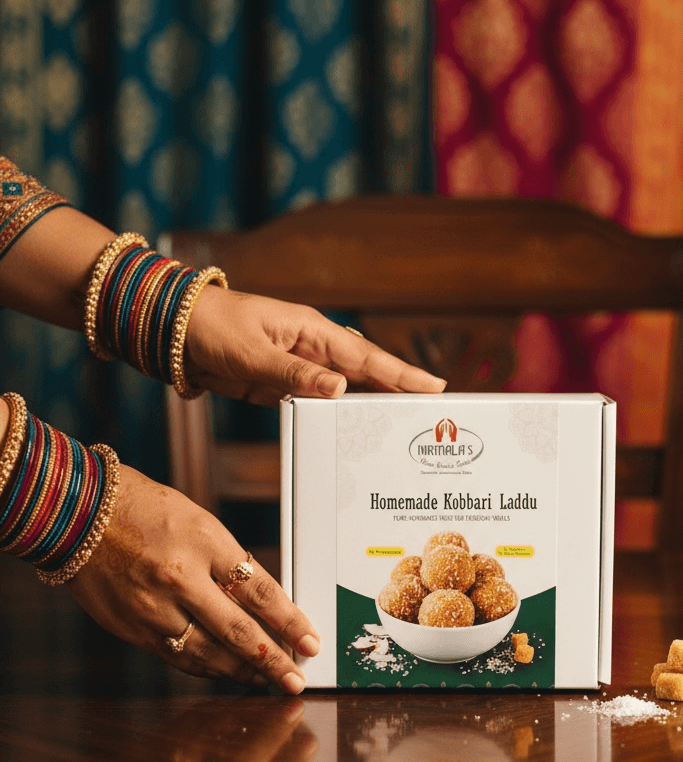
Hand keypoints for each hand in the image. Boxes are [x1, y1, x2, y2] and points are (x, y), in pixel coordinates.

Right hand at [68, 465, 314, 692]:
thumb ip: (228, 563)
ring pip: (209, 653)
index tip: (309, 641)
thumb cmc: (143, 510)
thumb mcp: (198, 522)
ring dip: (242, 672)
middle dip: (273, 660)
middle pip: (238, 630)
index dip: (290, 622)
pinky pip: (178, 657)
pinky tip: (226, 673)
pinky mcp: (133, 628)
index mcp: (204, 542)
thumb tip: (263, 603)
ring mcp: (154, 607)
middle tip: (295, 679)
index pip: (260, 591)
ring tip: (267, 682)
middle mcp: (180, 577)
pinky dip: (207, 669)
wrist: (77, 513)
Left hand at [184, 287, 446, 405]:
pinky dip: (334, 417)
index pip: (366, 357)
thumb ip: (294, 374)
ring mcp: (296, 367)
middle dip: (397, 393)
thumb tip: (340, 389)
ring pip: (343, 391)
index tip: (434, 388)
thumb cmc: (209, 327)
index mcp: (311, 331)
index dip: (401, 375)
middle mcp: (311, 349)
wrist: (169, 329)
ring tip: (401, 431)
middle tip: (430, 416)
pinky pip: (315, 404)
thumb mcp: (251, 354)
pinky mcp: (279, 385)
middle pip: (364, 375)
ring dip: (369, 408)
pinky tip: (349, 434)